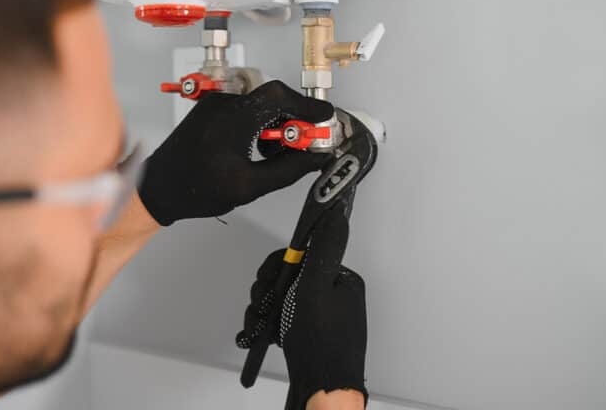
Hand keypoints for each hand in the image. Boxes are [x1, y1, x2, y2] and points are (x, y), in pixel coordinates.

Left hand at [138, 80, 333, 225]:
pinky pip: (247, 107)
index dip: (306, 104)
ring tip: (276, 152)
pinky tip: (259, 148)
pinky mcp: (212, 109)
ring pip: (261, 102)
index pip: (279, 96)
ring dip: (277, 122)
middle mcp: (223, 104)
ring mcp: (216, 104)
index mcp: (232, 118)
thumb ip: (287, 170)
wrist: (159, 187)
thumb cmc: (194, 188)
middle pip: (272, 97)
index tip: (324, 117)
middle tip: (304, 141)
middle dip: (294, 117)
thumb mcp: (249, 186)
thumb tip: (314, 158)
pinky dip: (261, 123)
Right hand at [236, 191, 367, 408]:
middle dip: (269, 291)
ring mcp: (324, 316)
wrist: (322, 388)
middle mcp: (335, 296)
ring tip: (264, 323)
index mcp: (341, 281)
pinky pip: (285, 318)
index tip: (268, 279)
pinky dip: (271, 324)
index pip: (302, 255)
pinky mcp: (312, 333)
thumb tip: (334, 217)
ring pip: (283, 298)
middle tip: (267, 304)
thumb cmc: (320, 345)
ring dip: (266, 309)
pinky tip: (265, 332)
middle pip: (288, 276)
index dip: (277, 267)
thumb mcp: (315, 288)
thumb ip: (321, 250)